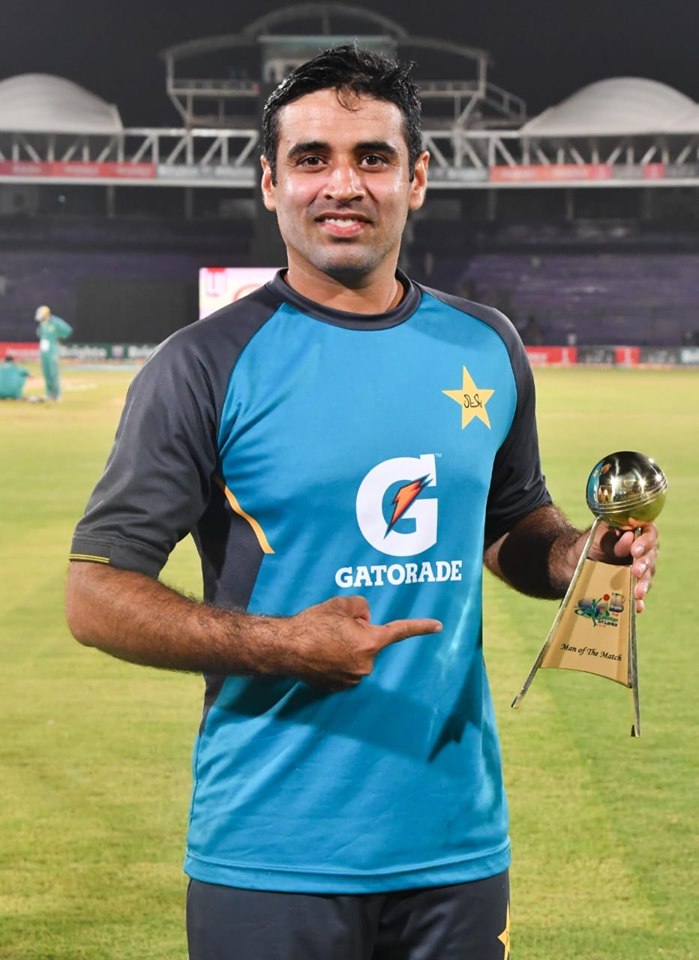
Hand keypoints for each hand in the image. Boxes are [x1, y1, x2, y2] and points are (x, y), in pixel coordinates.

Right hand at [287, 596, 441, 689]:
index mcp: (371, 642)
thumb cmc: (312, 624)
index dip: (421, 627)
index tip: (439, 626)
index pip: (400, 631)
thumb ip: (361, 607)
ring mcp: (351, 679)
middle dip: (358, 635)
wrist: (284, 648)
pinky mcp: (336, 688)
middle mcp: (365, 665)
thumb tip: (364, 619)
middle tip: (335, 628)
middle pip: (369, 643)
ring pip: (356, 657)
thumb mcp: (340, 604)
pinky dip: (335, 662)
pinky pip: (343, 669)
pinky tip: (319, 654)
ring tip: (322, 641)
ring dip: (345, 648)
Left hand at [588, 520, 658, 612]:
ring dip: (644, 584)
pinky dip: (639, 601)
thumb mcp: (596, 537)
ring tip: (637, 593)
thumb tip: (629, 537)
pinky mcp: (635, 584)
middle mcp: (643, 550)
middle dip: (644, 564)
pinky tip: (638, 607)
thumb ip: (612, 538)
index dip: (645, 541)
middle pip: (651, 555)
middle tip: (636, 571)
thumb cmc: (588, 544)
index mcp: (635, 532)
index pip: (649, 533)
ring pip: (648, 575)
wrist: (574, 563)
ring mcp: (640, 568)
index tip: (635, 551)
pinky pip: (639, 592)